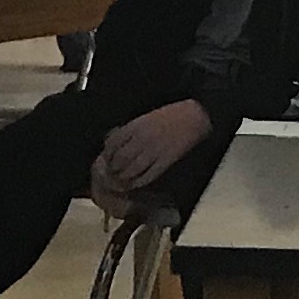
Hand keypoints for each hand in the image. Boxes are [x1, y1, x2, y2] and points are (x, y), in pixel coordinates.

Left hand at [93, 97, 215, 199]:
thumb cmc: (171, 114)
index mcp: (136, 126)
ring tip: (119, 181)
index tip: (105, 159)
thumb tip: (116, 143)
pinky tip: (133, 184)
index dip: (107, 154)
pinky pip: (147, 176)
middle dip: (112, 168)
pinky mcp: (164, 163)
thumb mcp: (145, 117)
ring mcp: (153, 153)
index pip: (113, 144)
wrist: (193, 117)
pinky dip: (137, 182)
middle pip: (120, 160)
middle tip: (109, 173)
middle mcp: (142, 140)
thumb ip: (131, 130)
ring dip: (122, 178)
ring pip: (131, 171)